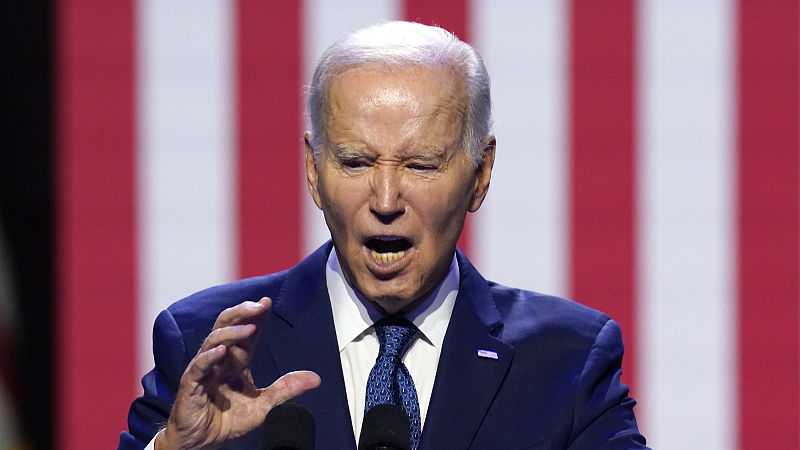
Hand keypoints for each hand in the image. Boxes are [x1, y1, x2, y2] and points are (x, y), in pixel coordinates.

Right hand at [155, 297, 320, 449]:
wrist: (203, 443)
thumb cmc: (228, 421)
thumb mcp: (264, 405)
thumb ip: (286, 389)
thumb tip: (316, 379)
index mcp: (236, 361)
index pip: (246, 333)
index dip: (256, 316)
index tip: (267, 302)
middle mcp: (220, 360)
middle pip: (227, 326)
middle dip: (242, 313)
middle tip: (258, 305)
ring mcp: (204, 370)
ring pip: (214, 341)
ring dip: (231, 332)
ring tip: (249, 327)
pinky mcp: (191, 385)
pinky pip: (198, 366)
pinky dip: (208, 357)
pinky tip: (221, 351)